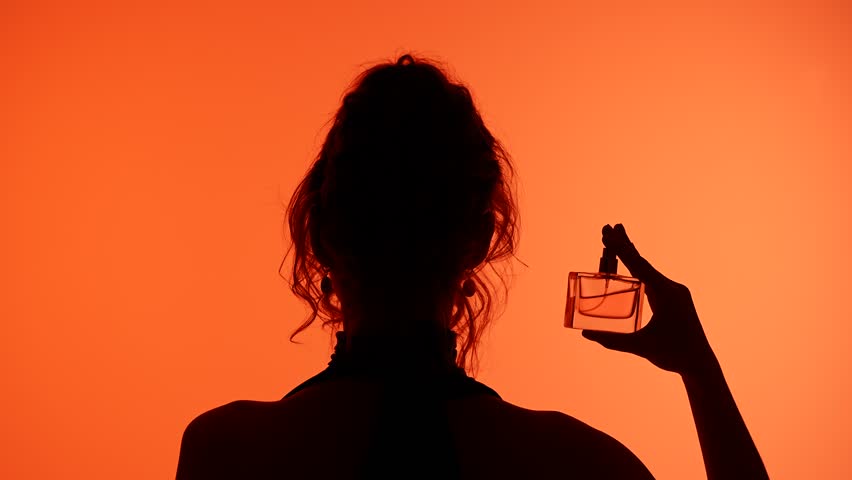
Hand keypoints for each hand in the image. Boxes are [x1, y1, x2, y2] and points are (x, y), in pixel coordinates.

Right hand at [582, 224, 713, 374]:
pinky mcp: (674, 299)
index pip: (638, 266)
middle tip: (608, 226)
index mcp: (666, 293)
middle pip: (642, 261)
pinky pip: (652, 278)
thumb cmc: (673, 354)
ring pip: (647, 268)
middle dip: (624, 243)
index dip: (621, 249)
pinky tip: (631, 264)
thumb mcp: (641, 347)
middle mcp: (671, 287)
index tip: (607, 234)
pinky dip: (638, 268)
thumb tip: (586, 335)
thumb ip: (613, 341)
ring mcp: (674, 292)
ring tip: (617, 236)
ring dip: (631, 254)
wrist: (700, 363)